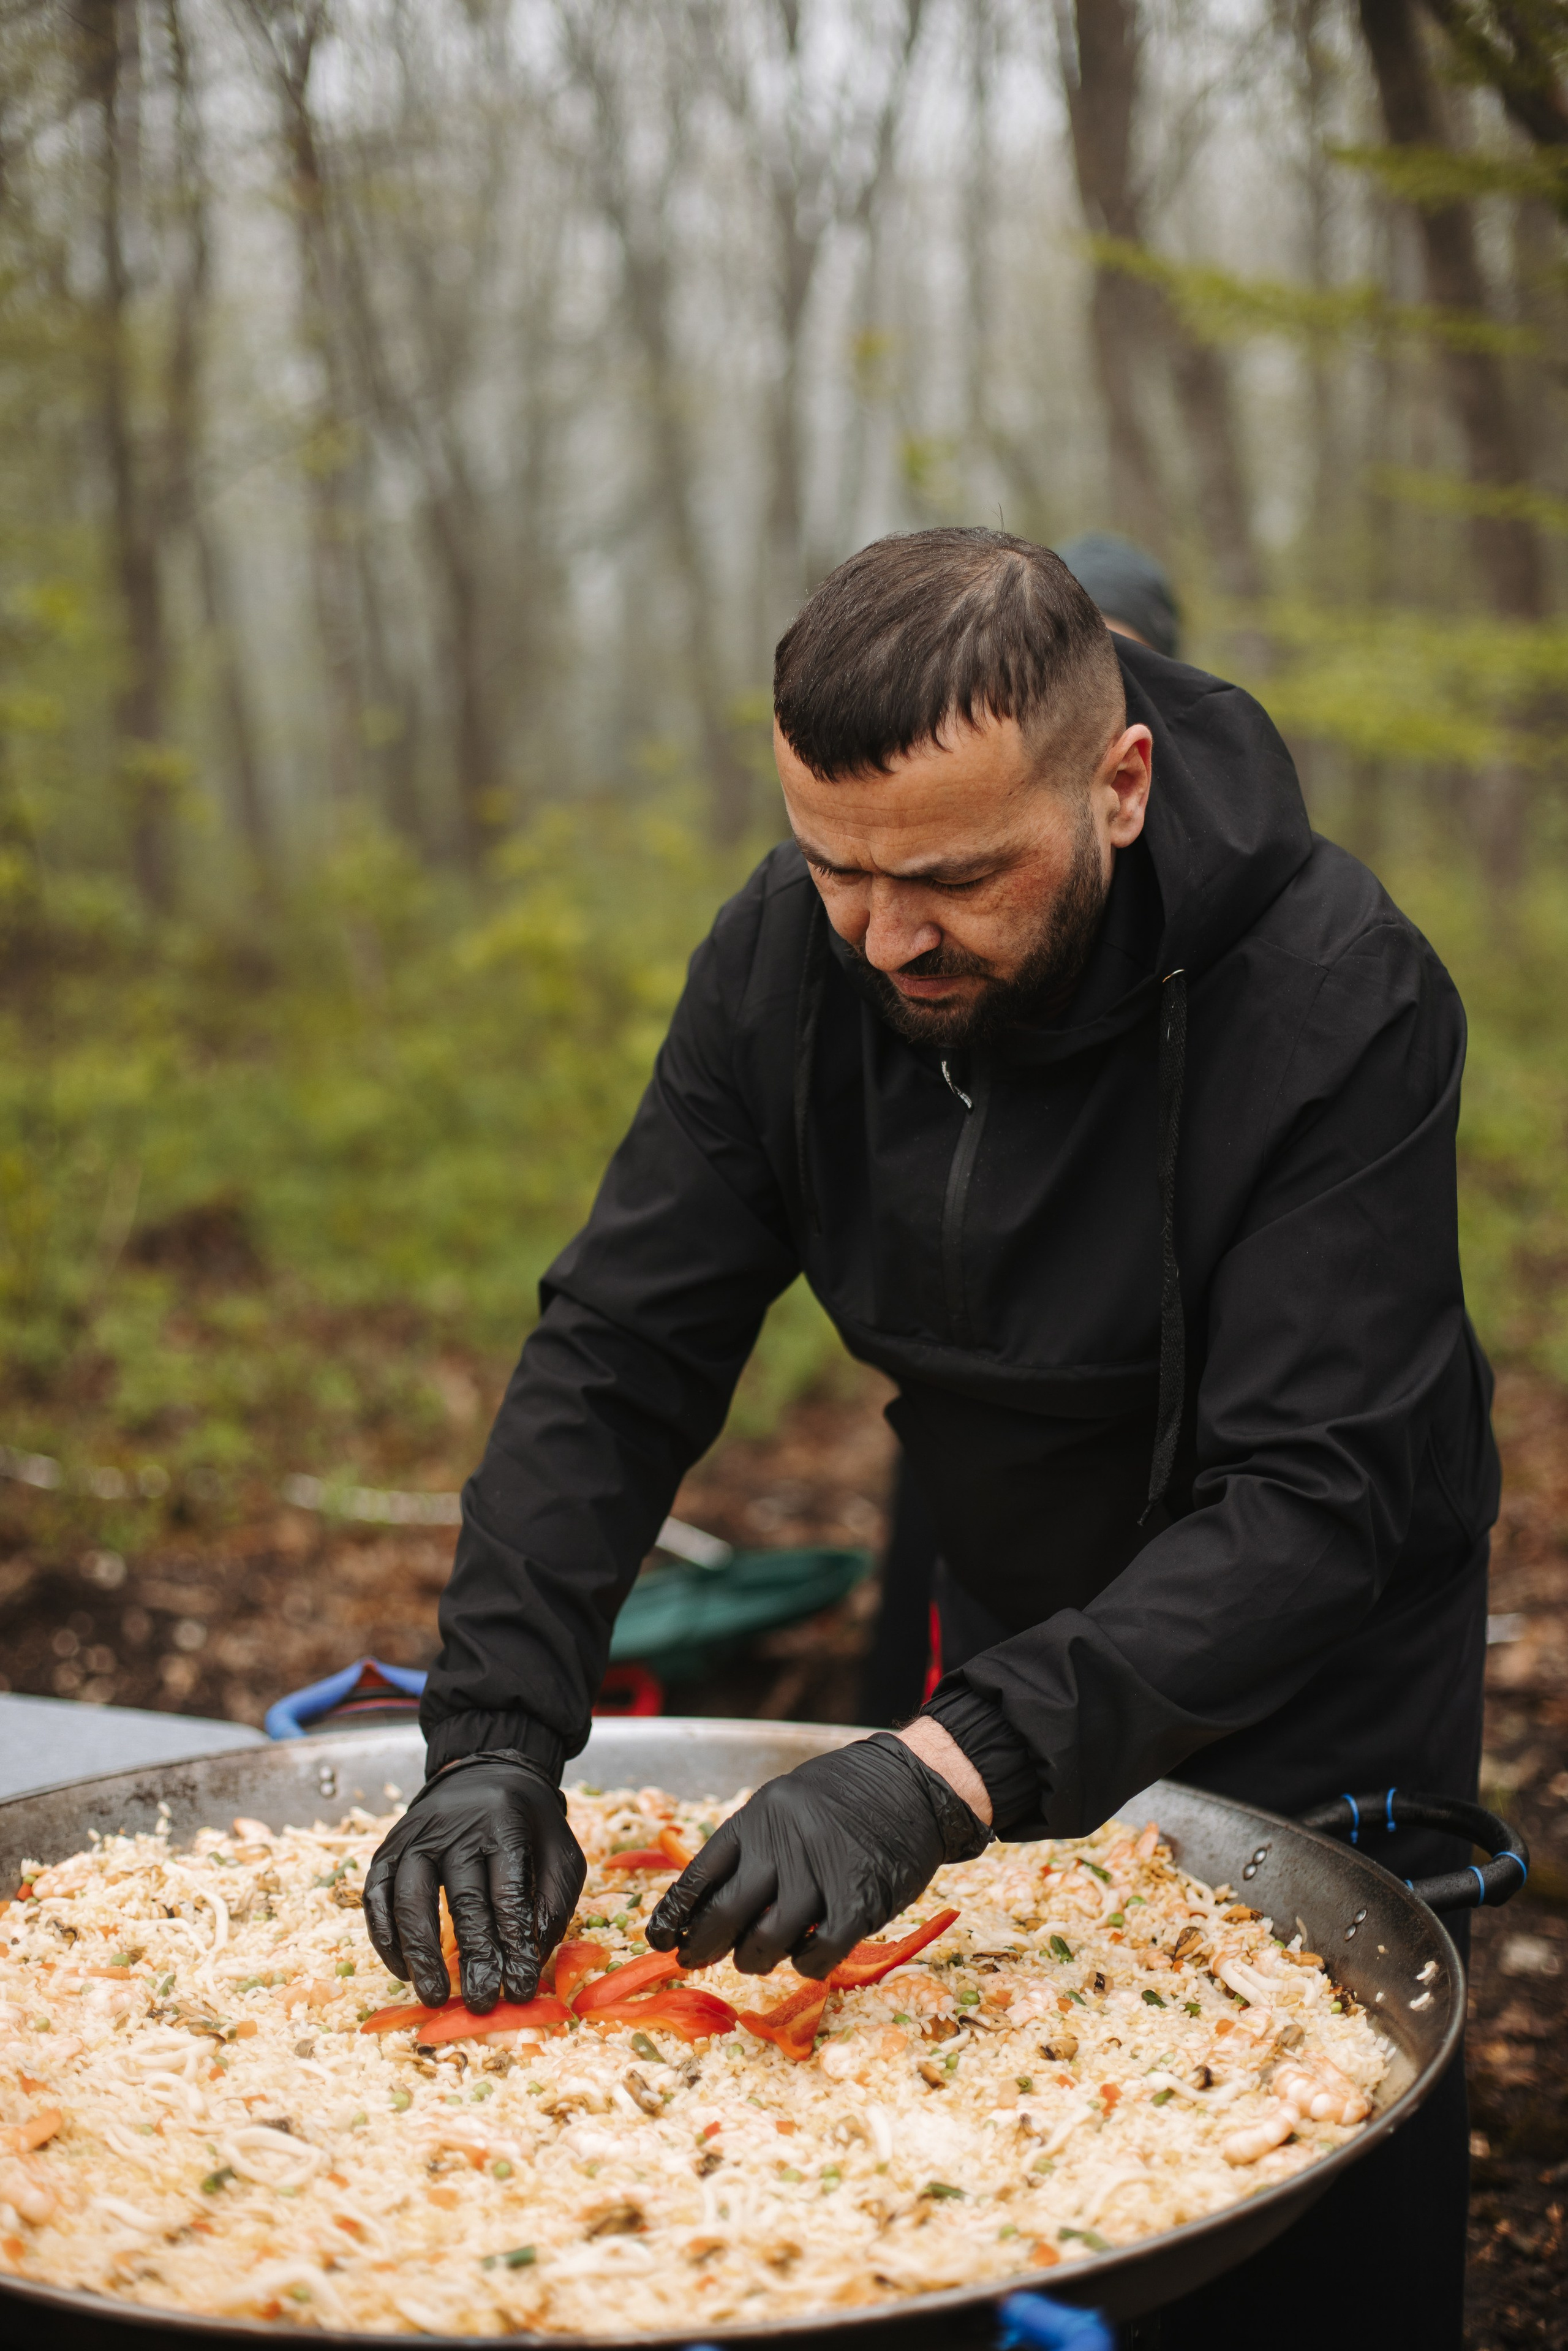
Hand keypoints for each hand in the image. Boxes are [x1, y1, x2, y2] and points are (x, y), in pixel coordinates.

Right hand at [363, 1752, 584, 2012]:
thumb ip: (553, 1902)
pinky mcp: (388, 1847)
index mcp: (504, 1826)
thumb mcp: (559, 1851)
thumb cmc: (528, 1825)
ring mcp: (416, 1836)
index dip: (513, 1946)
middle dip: (473, 1957)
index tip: (518, 1989)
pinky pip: (376, 1895)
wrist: (485, 1772)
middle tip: (479, 2003)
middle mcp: (456, 1829)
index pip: (508, 1894)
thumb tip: (533, 1958)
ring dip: (420, 1952)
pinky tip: (402, 1969)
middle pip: (463, 1900)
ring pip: (410, 1898)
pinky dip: (385, 1935)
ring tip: (434, 1995)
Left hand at [646, 1732, 987, 1978]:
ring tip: (754, 1958)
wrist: (912, 1782)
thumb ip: (754, 1847)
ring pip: (768, 1939)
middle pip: (727, 1912)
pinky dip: (806, 1963)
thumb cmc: (843, 1797)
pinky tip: (805, 1957)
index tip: (661, 1938)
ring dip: (754, 1958)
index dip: (677, 1912)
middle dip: (704, 1945)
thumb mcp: (785, 1803)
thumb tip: (711, 1905)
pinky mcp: (859, 1900)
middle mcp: (783, 1844)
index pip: (702, 1872)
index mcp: (759, 1818)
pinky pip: (818, 1952)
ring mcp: (821, 1873)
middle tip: (695, 1960)